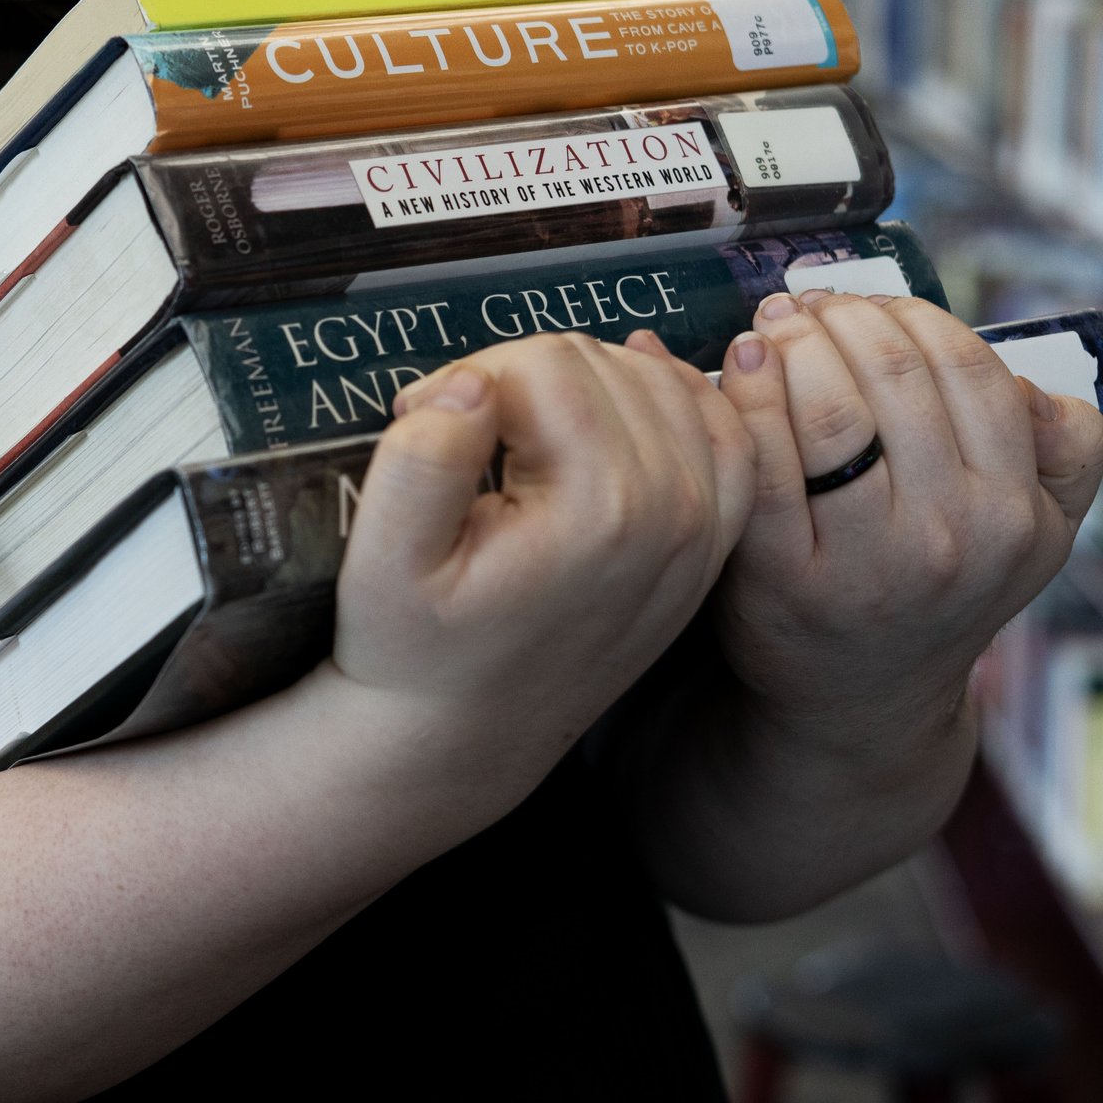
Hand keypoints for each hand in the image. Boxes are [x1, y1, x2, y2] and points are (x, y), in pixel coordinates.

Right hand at [326, 332, 755, 807]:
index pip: (543, 362)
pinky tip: (616, 409)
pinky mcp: (708, 548)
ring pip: (659, 382)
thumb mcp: (380, 559)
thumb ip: (422, 456)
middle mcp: (673, 515)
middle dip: (520, 372)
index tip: (419, 417)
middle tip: (458, 427)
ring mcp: (703, 533)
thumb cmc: (411, 653)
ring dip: (584, 382)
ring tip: (516, 429)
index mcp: (598, 510)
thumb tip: (472, 382)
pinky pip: (722, 433)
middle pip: (602, 363)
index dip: (465, 371)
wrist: (458, 740)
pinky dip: (673, 401)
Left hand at [691, 292, 1102, 761]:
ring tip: (774, 325)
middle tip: (807, 303)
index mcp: (1016, 514)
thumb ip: (1065, 448)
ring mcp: (866, 562)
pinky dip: (749, 392)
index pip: (970, 369)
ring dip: (794, 342)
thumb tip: (1029, 376)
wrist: (860, 701)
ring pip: (831, 409)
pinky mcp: (781, 579)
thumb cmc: (942, 584)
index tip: (870, 305)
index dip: (911, 316)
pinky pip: (764, 459)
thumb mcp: (1037, 532)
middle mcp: (952, 539)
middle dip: (844, 316)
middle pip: (895, 375)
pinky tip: (742, 362)